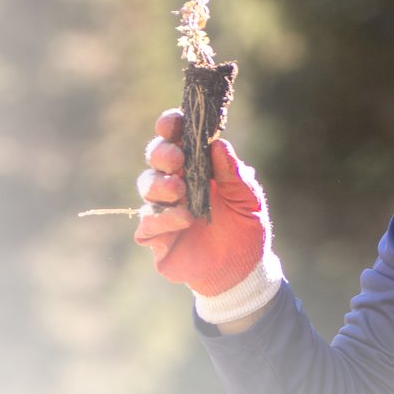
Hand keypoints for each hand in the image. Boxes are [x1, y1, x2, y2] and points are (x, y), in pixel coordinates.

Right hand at [134, 108, 281, 325]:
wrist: (243, 271)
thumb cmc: (246, 228)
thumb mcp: (248, 200)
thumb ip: (234, 174)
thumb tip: (219, 145)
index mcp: (197, 167)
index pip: (176, 138)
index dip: (170, 126)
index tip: (174, 122)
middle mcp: (176, 183)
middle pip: (155, 157)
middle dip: (161, 153)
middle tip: (177, 160)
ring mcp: (164, 209)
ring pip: (146, 186)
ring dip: (160, 185)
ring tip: (180, 191)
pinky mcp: (157, 237)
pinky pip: (146, 224)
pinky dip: (161, 219)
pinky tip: (183, 219)